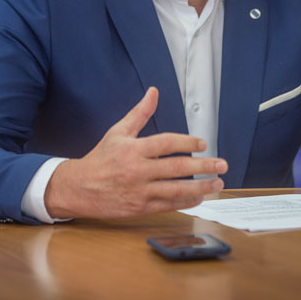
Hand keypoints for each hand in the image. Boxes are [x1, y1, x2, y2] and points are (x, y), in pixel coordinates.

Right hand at [44, 87, 227, 218]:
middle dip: (203, 167)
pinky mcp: (139, 208)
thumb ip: (139, 113)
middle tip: (222, 164)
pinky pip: (168, 205)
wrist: (78, 188)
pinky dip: (185, 202)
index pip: (166, 144)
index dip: (187, 143)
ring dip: (200, 187)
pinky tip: (199, 197)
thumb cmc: (100, 158)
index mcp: (133, 149)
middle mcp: (137, 170)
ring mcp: (139, 191)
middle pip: (177, 168)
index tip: (202, 144)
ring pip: (176, 190)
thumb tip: (153, 91)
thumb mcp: (118, 132)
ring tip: (217, 183)